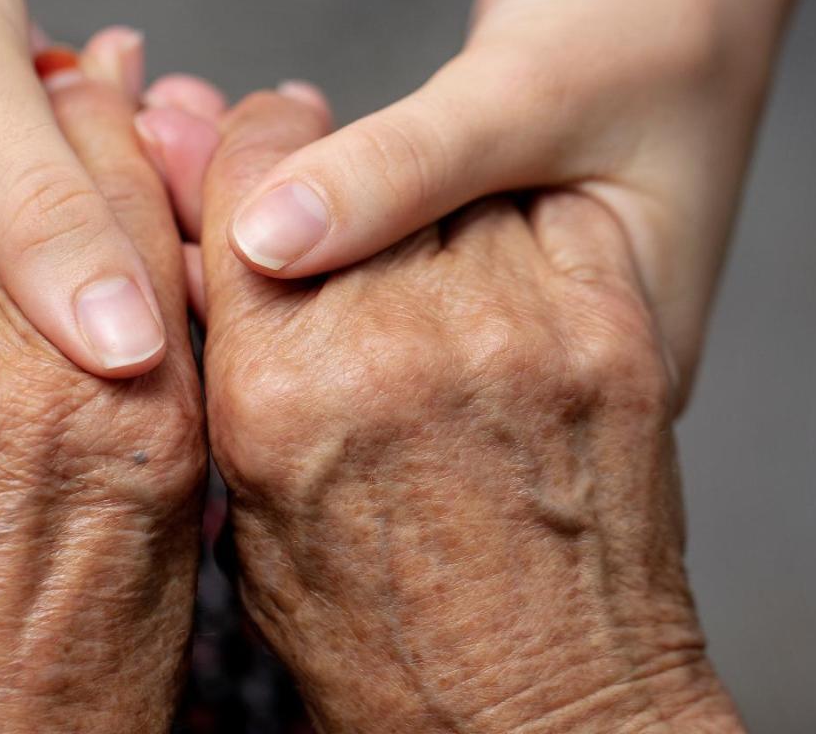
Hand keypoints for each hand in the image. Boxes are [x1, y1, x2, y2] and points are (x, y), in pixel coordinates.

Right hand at [167, 86, 741, 732]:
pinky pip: (546, 220)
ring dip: (429, 200)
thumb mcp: (258, 526)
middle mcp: (398, 344)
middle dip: (326, 168)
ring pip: (452, 186)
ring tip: (422, 251)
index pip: (250, 192)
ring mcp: (517, 331)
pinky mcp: (611, 333)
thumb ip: (232, 379)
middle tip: (327, 175)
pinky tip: (499, 272)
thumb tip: (203, 266)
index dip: (247, 150)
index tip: (258, 140)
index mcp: (284, 392)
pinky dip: (519, 227)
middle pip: (345, 172)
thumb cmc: (389, 648)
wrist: (549, 719)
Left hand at [213, 0, 815, 385]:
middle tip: (153, 140)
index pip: (401, 386)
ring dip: (231, 215)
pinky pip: (335, 260)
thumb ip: (406, 167)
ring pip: (325, 309)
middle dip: (226, 253)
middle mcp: (522, 383)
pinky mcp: (440, 289)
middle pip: (343, 358)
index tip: (182, 211)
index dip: (268, 313)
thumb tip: (264, 239)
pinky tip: (198, 131)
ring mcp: (481, 342)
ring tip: (167, 121)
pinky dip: (268, 195)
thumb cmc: (644, 30)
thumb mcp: (531, 91)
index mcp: (588, 376)